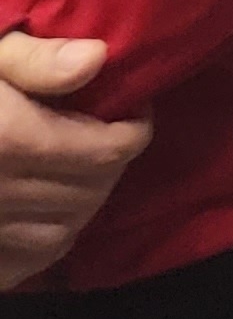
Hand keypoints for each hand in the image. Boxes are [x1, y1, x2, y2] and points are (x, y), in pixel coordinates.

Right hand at [0, 34, 153, 294]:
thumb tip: (96, 57)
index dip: (133, 129)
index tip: (131, 108)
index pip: (107, 152)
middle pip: (90, 192)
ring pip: (63, 231)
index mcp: (11, 140)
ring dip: (82, 202)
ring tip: (79, 170)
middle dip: (110, 164)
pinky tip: (45, 208)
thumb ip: (37, 59)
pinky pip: (26, 260)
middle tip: (106, 136)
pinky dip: (45, 239)